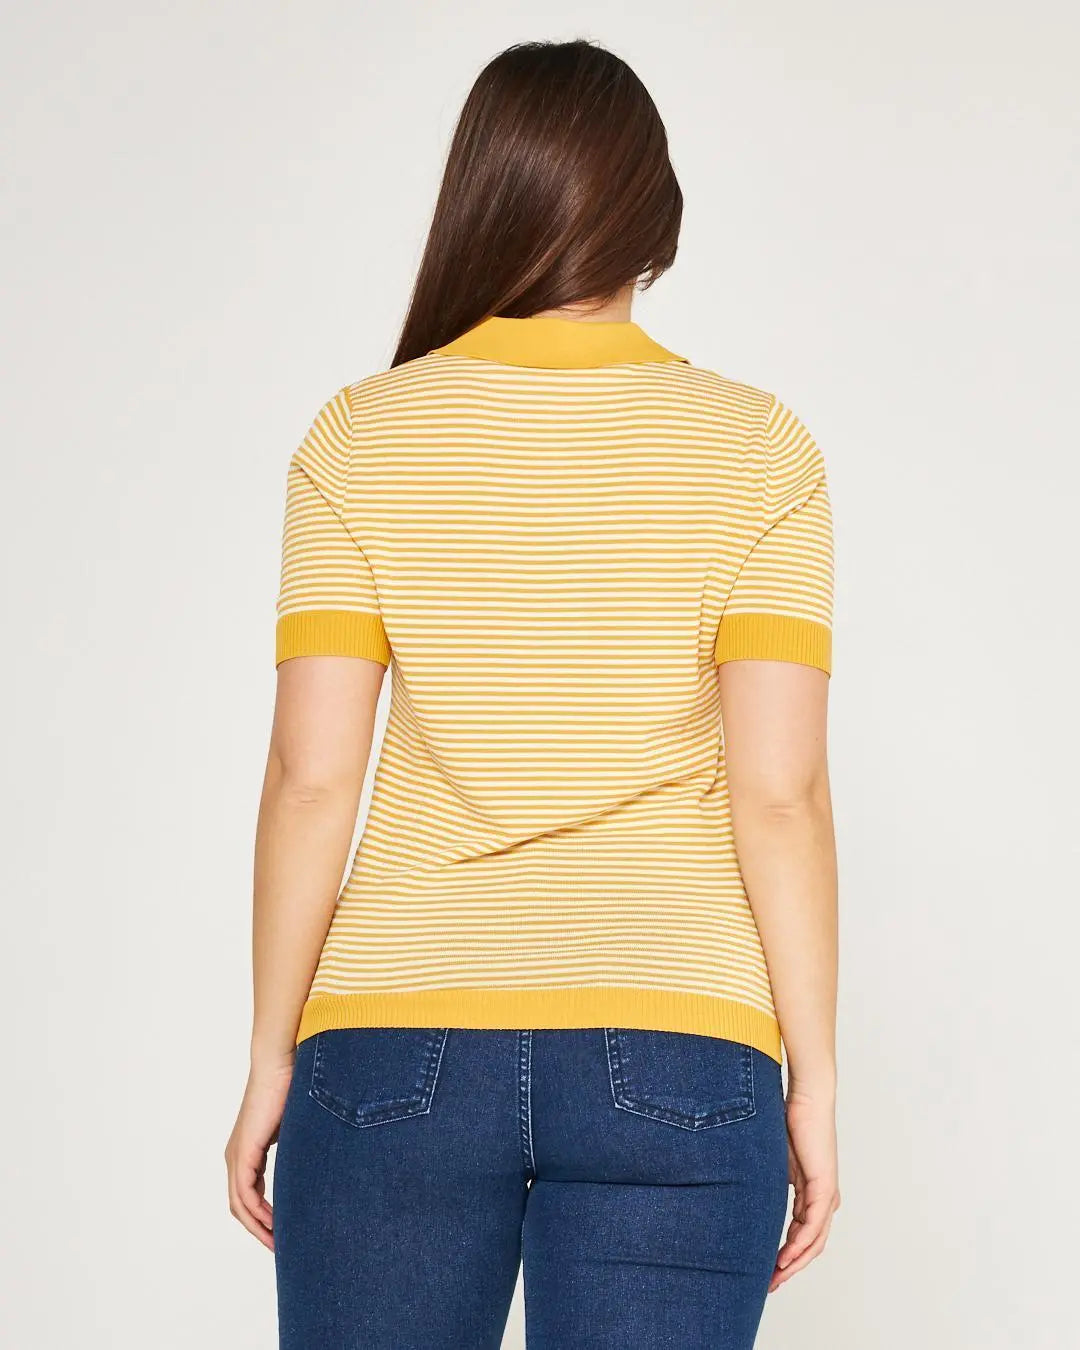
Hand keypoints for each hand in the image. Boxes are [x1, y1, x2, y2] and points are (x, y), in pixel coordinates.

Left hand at [225, 1053, 293, 1250]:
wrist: (281, 1064)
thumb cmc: (292, 1088)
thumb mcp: (298, 1129)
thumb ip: (301, 1150)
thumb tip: (322, 1166)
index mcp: (247, 1152)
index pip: (250, 1196)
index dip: (264, 1219)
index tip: (283, 1235)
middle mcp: (236, 1157)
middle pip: (241, 1208)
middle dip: (260, 1231)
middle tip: (281, 1249)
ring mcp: (236, 1156)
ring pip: (240, 1206)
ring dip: (258, 1228)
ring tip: (279, 1244)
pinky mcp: (242, 1153)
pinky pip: (244, 1195)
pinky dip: (256, 1214)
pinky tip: (274, 1225)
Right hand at [769, 1078, 839, 1291]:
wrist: (808, 1097)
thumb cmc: (789, 1119)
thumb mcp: (775, 1158)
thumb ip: (769, 1179)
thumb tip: (747, 1191)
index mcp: (812, 1191)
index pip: (802, 1232)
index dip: (786, 1254)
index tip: (767, 1269)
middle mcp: (824, 1197)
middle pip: (811, 1244)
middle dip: (790, 1267)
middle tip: (770, 1284)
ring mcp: (826, 1194)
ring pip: (814, 1241)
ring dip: (794, 1262)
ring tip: (775, 1277)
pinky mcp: (824, 1187)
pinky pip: (813, 1225)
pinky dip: (800, 1245)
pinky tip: (785, 1257)